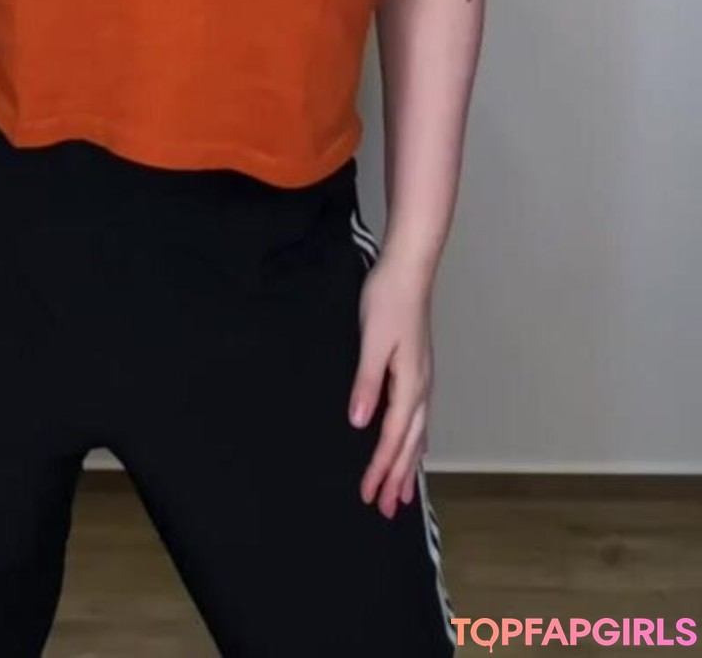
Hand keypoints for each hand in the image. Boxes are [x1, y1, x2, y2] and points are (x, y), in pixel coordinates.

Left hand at [348, 252, 433, 518]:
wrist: (409, 270)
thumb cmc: (388, 302)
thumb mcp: (372, 342)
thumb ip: (367, 383)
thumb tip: (359, 424)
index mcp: (410, 385)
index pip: (392, 438)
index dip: (380, 469)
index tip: (369, 497)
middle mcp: (421, 389)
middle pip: (409, 444)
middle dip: (398, 478)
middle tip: (387, 511)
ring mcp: (422, 380)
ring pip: (416, 434)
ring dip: (407, 464)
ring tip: (403, 493)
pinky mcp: (418, 370)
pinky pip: (418, 418)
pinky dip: (413, 441)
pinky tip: (410, 446)